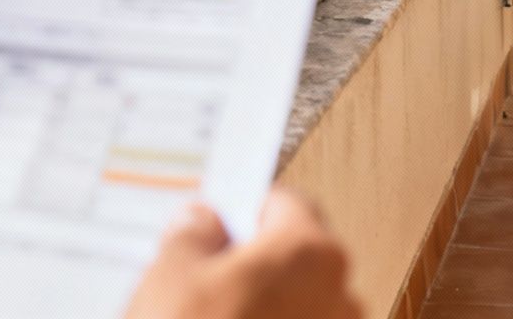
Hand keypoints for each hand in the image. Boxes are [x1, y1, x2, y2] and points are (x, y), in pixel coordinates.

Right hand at [124, 189, 359, 318]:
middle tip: (200, 283)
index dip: (246, 212)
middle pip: (296, 263)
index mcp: (311, 253)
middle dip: (254, 269)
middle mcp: (342, 300)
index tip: (217, 226)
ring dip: (265, 314)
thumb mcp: (170, 277)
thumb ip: (193, 235)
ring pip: (298, 312)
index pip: (286, 205)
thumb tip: (204, 223)